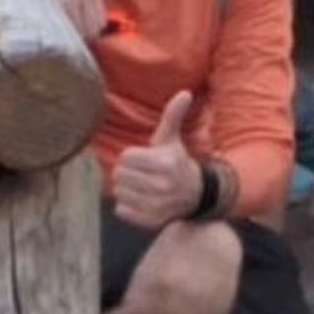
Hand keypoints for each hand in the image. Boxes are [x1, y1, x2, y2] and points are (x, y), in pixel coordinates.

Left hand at [112, 91, 205, 226]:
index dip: (131, 157)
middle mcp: (163, 185)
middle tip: (139, 174)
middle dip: (126, 173)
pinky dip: (127, 206)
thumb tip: (184, 92)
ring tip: (140, 187)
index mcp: (165, 163)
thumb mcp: (172, 140)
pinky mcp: (151, 220)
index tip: (142, 160)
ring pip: (119, 193)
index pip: (125, 157)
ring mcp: (157, 205)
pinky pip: (121, 210)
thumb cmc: (176, 162)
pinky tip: (140, 201)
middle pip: (119, 175)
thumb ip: (173, 116)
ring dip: (126, 189)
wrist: (195, 195)